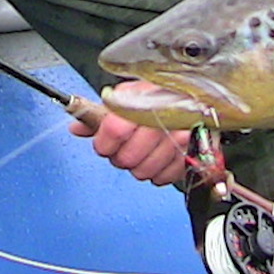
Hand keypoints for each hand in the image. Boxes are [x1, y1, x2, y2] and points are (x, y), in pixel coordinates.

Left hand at [72, 108, 190, 185]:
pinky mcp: (192, 153)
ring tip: (144, 152)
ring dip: (139, 166)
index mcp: (141, 97)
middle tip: (125, 149)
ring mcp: (180, 136)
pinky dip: (159, 172)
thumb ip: (99, 115)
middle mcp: (163, 116)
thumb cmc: (158, 98)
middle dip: (121, 158)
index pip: (114, 130)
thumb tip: (77, 127)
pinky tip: (159, 157)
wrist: (196, 99)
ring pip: (144, 171)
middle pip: (128, 157)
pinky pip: (165, 176)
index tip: (105, 144)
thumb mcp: (127, 98)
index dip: (104, 143)